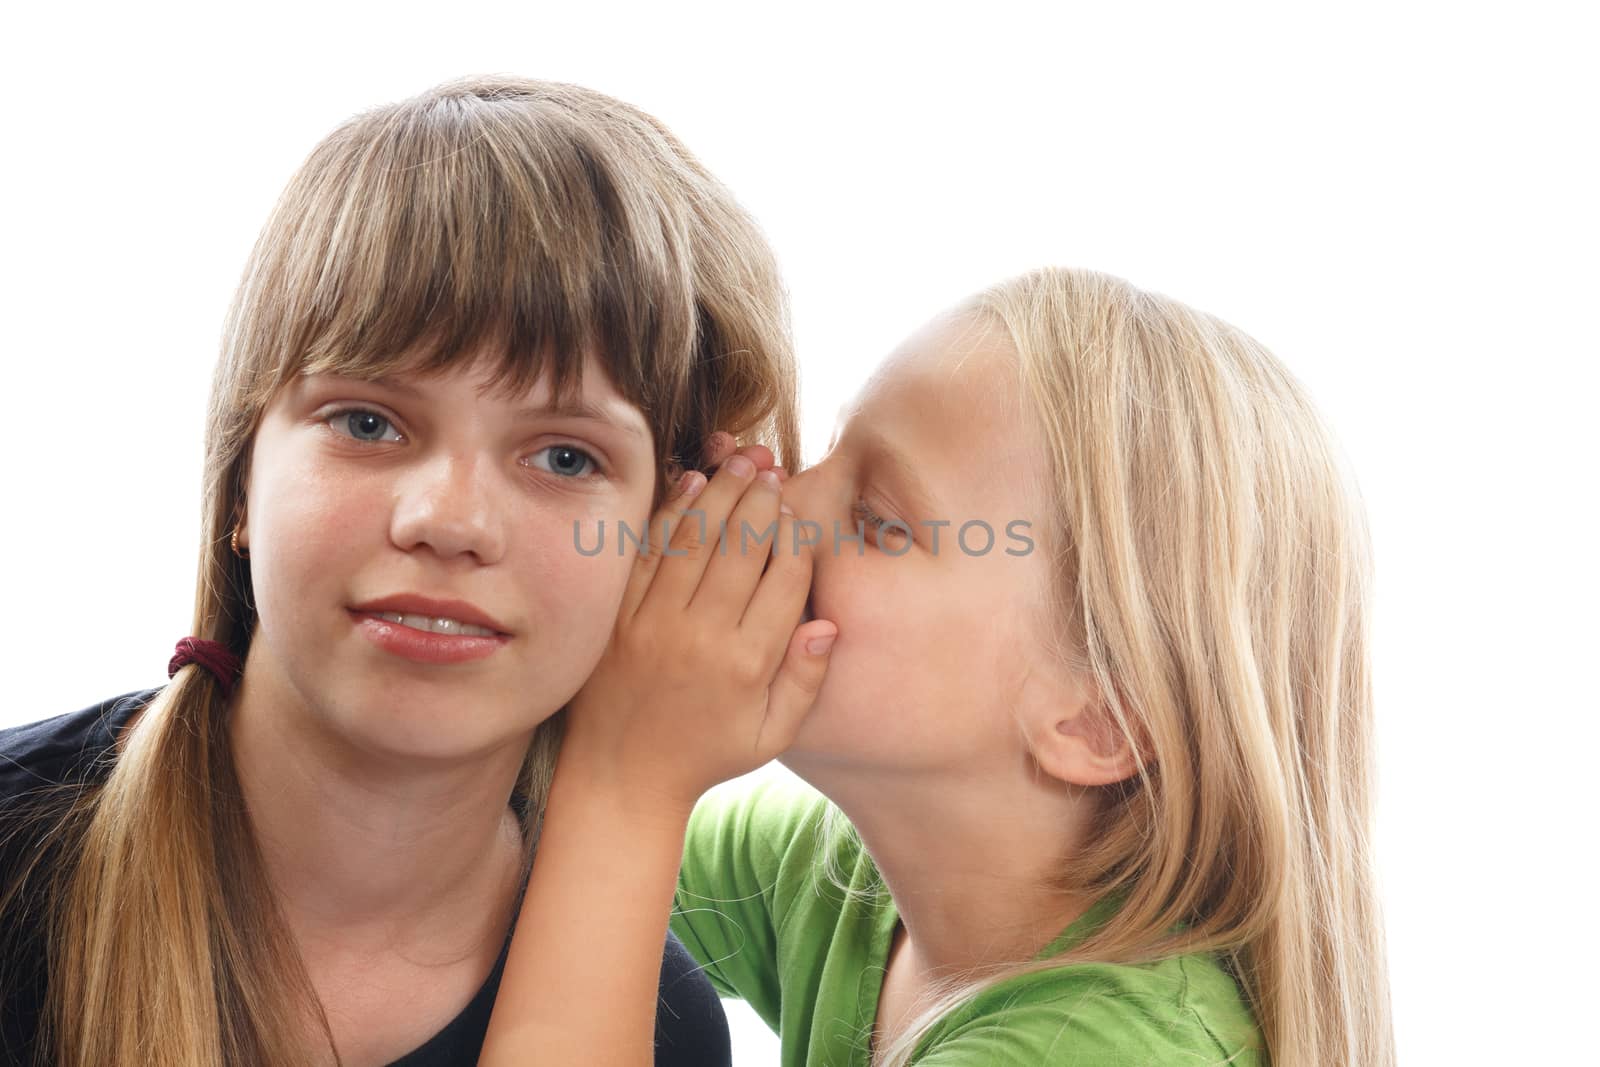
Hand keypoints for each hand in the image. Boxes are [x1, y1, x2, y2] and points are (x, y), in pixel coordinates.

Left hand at [560, 431, 835, 815]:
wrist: (622, 776)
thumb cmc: (706, 754)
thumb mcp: (771, 735)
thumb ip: (806, 681)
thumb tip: (827, 624)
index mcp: (747, 664)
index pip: (784, 580)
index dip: (797, 538)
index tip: (800, 512)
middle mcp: (701, 636)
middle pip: (742, 548)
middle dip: (761, 501)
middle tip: (773, 471)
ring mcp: (654, 622)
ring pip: (696, 538)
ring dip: (721, 492)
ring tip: (741, 462)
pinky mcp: (618, 615)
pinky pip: (649, 550)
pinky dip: (672, 511)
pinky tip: (691, 482)